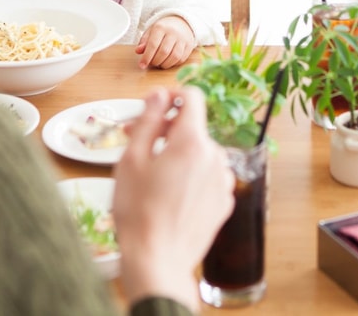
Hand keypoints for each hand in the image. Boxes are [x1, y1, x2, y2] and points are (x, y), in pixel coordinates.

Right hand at [114, 87, 234, 311]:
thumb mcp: (132, 159)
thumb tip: (159, 95)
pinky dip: (191, 176)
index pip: (192, 98)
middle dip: (166, 130)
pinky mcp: (224, 203)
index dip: (171, 96)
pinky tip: (169, 193)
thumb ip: (148, 120)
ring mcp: (224, 181)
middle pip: (193, 128)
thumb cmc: (138, 212)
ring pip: (200, 153)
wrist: (157, 261)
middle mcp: (215, 157)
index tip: (154, 107)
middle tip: (134, 141)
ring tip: (151, 173)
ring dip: (178, 154)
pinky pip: (208, 177)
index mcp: (192, 141)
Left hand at [135, 16, 196, 68]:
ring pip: (174, 57)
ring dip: (165, 64)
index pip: (153, 44)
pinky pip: (181, 59)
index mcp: (161, 27)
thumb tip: (138, 51)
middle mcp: (173, 32)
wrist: (181, 22)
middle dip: (156, 61)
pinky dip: (173, 64)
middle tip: (152, 63)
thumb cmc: (163, 29)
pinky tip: (168, 62)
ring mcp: (183, 39)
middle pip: (164, 52)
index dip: (147, 57)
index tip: (142, 65)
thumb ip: (144, 41)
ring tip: (160, 63)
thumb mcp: (151, 31)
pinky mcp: (189, 46)